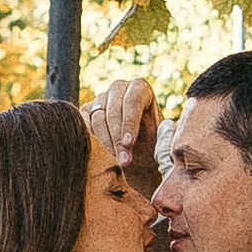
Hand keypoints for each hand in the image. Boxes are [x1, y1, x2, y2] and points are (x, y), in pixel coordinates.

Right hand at [89, 73, 162, 189]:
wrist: (136, 157)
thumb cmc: (152, 147)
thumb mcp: (161, 140)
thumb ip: (165, 135)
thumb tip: (168, 131)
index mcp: (140, 88)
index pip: (132, 101)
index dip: (130, 123)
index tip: (129, 143)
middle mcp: (118, 88)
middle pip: (113, 111)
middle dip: (118, 138)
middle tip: (124, 161)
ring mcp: (100, 98)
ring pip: (98, 119)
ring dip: (106, 144)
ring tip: (115, 163)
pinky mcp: (86, 111)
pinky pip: (84, 125)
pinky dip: (91, 141)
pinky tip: (99, 156)